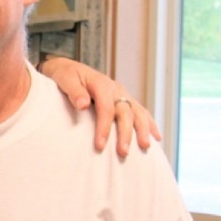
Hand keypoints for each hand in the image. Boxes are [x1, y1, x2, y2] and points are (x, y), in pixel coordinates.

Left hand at [40, 56, 161, 156]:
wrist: (69, 68)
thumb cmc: (65, 76)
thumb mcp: (64, 79)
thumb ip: (74, 91)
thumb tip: (83, 105)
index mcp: (101, 84)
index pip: (106, 108)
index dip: (104, 128)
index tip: (100, 145)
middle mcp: (116, 88)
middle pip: (126, 112)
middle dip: (126, 133)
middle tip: (123, 152)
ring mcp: (122, 93)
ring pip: (138, 111)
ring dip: (142, 130)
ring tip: (145, 147)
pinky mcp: (125, 99)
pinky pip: (141, 111)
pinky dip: (149, 123)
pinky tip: (156, 137)